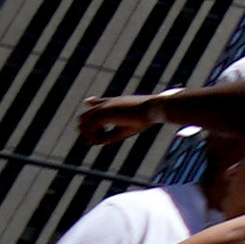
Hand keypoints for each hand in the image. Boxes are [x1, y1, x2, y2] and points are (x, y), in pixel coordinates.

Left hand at [78, 92, 204, 149]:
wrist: (158, 107)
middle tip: (94, 141)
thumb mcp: (129, 129)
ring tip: (101, 141)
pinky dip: (94, 137)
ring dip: (90, 134)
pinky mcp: (105, 112)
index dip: (93, 101)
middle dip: (87, 129)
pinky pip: (90, 128)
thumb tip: (103, 142)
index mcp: (117, 103)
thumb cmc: (150, 117)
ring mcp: (106, 106)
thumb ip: (114, 134)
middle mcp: (109, 103)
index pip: (101, 101)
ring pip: (86, 122)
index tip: (88, 101)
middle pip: (88, 114)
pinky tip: (102, 141)